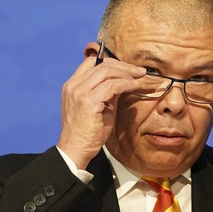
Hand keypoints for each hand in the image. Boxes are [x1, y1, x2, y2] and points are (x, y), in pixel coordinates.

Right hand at [57, 48, 145, 168]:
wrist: (76, 150)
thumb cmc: (88, 131)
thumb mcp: (99, 106)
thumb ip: (107, 91)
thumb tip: (124, 80)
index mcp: (72, 85)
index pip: (92, 62)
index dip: (112, 62)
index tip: (128, 68)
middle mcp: (73, 85)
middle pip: (101, 64)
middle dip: (123, 66)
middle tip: (139, 71)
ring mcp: (79, 92)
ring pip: (106, 71)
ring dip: (126, 74)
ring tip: (138, 79)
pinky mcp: (88, 101)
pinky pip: (111, 85)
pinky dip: (125, 84)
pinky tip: (133, 87)